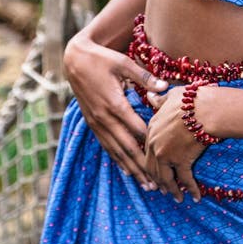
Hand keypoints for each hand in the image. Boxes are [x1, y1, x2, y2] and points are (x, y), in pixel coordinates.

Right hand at [64, 29, 167, 188]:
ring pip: (116, 152)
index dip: (152, 144)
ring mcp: (97, 123)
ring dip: (132, 169)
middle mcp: (105, 118)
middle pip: (128, 148)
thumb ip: (144, 77)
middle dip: (144, 167)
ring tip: (146, 184)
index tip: (168, 156)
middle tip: (160, 184)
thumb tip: (164, 87)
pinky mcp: (92, 124)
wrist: (74, 60)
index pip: (137, 130)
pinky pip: (106, 146)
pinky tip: (126, 171)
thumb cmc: (102, 59)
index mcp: (115, 104)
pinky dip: (117, 160)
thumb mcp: (123, 63)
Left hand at [145, 87, 205, 201]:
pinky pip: (185, 180)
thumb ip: (159, 100)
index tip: (155, 170)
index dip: (151, 161)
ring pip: (165, 178)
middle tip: (162, 189)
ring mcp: (166, 155)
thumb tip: (149, 96)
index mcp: (151, 129)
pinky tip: (196, 197)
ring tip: (177, 197)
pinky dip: (191, 190)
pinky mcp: (181, 162)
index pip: (147, 150)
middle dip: (157, 180)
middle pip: (152, 168)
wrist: (205, 109)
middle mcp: (155, 144)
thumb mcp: (171, 96)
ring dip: (171, 189)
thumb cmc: (191, 100)